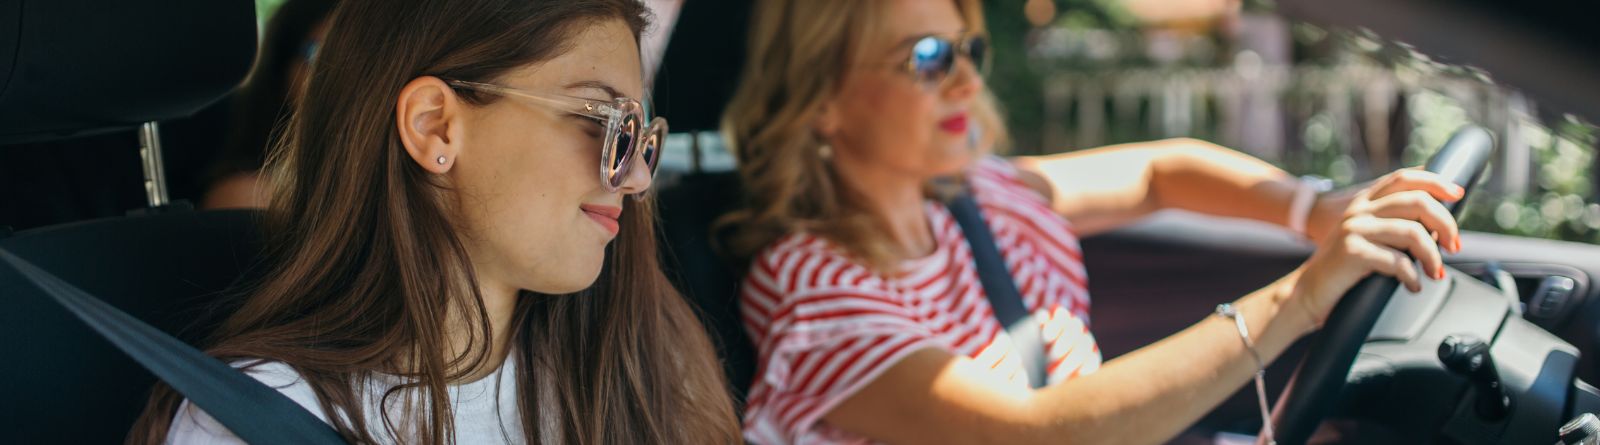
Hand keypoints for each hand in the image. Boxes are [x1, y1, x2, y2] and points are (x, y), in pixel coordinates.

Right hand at [1290, 169, 1464, 328]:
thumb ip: (1391, 226)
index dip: (1435, 181)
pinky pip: (1398, 262)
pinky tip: (1413, 286)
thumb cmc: (1342, 271)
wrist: (1306, 293)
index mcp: (1363, 204)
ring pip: (1412, 232)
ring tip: (1435, 273)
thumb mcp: (1365, 239)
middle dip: (1445, 223)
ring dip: (1432, 255)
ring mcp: (1354, 230)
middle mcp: (1359, 211)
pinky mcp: (1352, 252)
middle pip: (1416, 201)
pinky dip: (1412, 277)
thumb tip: (1436, 227)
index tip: (1457, 193)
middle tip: (1454, 246)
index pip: (1403, 179)